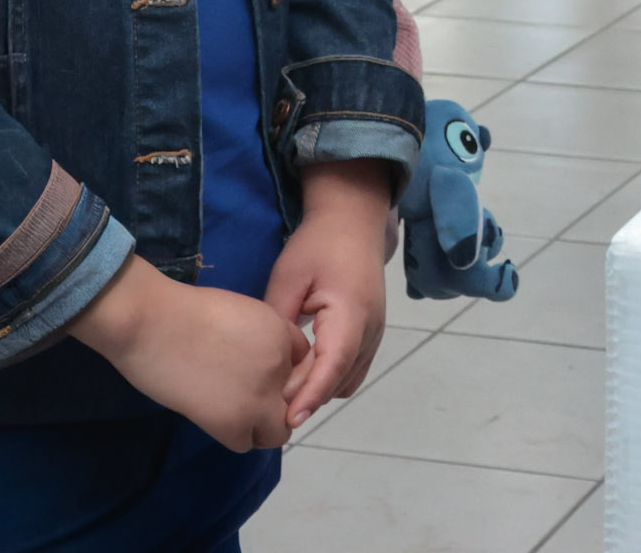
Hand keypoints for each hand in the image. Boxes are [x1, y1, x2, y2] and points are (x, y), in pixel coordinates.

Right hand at [69, 256, 301, 452]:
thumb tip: (264, 364)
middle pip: (297, 400)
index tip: (258, 376)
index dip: (283, 374)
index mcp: (281, 334)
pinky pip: (247, 443)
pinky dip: (235, 435)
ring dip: (261, 426)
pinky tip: (215, 419)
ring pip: (279, 431)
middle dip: (277, 402)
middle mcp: (280, 366)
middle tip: (248, 398)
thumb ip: (263, 338)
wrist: (149, 321)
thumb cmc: (184, 310)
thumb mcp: (242, 311)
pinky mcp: (232, 422)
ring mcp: (259, 397)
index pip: (302, 366)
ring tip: (235, 413)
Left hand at [266, 160, 392, 428]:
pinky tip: (303, 374)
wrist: (352, 222)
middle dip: (310, 397)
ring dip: (321, 389)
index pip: (333, 363)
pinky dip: (331, 378)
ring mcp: (375, 332)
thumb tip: (266, 363)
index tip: (289, 419)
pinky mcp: (371, 333)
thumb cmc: (317, 246)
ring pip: (349, 378)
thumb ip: (279, 322)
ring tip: (285, 392)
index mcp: (350, 312)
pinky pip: (353, 368)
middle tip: (271, 407)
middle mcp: (370, 328)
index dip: (312, 394)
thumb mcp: (289, 278)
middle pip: (342, 378)